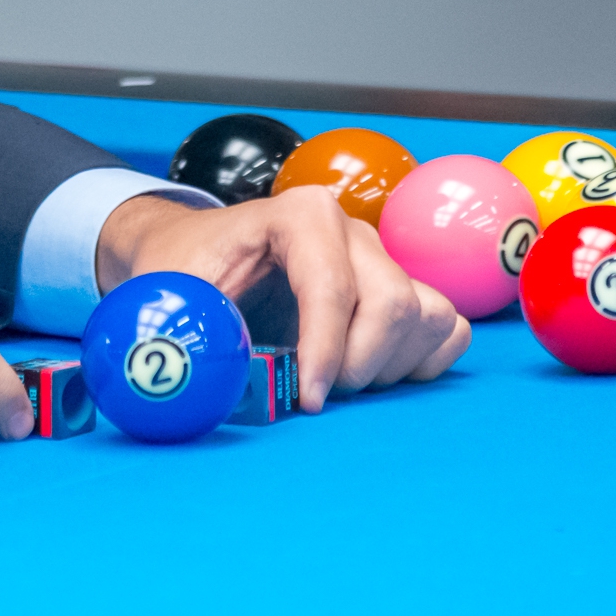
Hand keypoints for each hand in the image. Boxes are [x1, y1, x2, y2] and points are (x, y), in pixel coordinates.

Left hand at [96, 189, 469, 410]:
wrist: (192, 253)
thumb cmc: (182, 270)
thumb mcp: (169, 293)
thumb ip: (184, 332)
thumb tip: (201, 383)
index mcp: (297, 216)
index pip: (332, 287)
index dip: (325, 351)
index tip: (308, 399)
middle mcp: (350, 231)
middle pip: (392, 305)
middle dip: (356, 366)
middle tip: (312, 392)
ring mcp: (380, 258)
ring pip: (425, 318)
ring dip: (387, 367)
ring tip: (332, 378)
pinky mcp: (400, 287)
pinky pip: (446, 329)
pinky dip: (419, 362)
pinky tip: (371, 371)